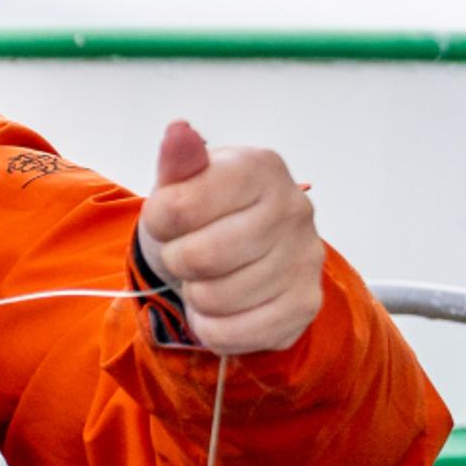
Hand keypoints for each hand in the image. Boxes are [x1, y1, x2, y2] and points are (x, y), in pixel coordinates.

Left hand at [135, 120, 325, 354]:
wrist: (239, 257)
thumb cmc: (203, 216)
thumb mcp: (181, 184)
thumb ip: (178, 163)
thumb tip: (178, 132)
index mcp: (260, 167)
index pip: (180, 207)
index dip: (159, 222)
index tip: (168, 219)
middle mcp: (295, 207)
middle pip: (200, 257)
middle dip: (178, 261)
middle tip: (188, 253)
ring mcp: (306, 257)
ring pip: (215, 298)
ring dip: (195, 295)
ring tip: (208, 278)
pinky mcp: (305, 304)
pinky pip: (233, 333)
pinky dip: (212, 328)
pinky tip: (222, 307)